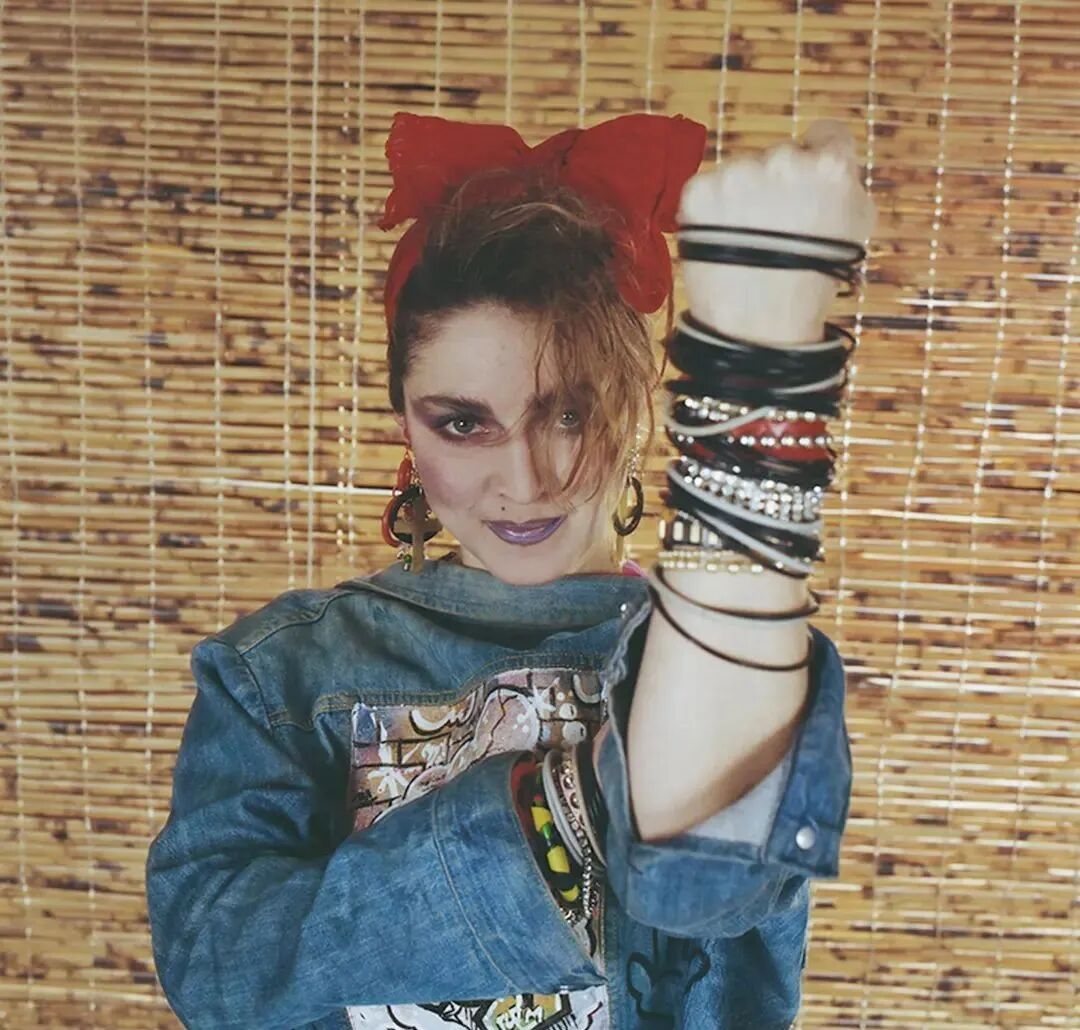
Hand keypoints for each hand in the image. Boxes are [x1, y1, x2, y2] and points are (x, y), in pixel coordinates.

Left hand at [676, 119, 877, 346]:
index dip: (820, 159)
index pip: (826, 133)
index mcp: (830, 165)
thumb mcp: (855, 227)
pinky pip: (709, 189)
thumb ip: (844, 182)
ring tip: (747, 242)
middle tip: (775, 229)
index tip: (810, 184)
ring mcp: (736, 174)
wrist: (757, 329)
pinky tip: (723, 241)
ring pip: (742, 172)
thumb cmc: (812, 283)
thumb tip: (829, 159)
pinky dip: (712, 212)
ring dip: (743, 197)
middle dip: (779, 184)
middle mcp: (782, 160)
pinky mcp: (698, 192)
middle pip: (781, 155)